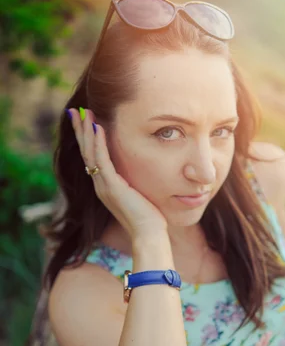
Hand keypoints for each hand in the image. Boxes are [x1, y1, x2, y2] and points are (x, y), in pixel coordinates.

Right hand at [69, 108, 167, 239]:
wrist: (148, 234)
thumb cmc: (149, 218)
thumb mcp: (138, 195)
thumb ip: (133, 183)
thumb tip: (141, 173)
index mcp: (105, 186)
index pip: (92, 157)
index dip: (87, 139)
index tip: (84, 121)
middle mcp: (100, 185)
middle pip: (86, 152)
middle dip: (80, 130)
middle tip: (75, 111)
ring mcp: (104, 186)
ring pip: (90, 153)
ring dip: (86, 131)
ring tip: (83, 113)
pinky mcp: (112, 187)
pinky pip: (102, 161)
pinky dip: (99, 143)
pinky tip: (98, 127)